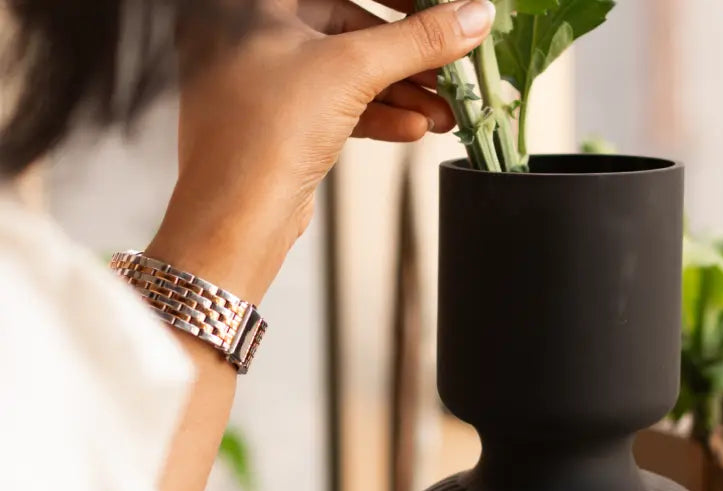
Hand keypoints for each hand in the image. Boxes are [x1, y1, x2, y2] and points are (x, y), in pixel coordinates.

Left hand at [147, 0, 494, 302]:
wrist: (234, 219)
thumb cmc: (261, 134)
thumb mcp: (352, 70)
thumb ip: (418, 40)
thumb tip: (472, 15)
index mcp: (259, 6)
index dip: (399, 0)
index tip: (439, 7)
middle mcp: (258, 37)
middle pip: (353, 31)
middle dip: (409, 57)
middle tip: (450, 67)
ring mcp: (270, 84)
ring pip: (352, 75)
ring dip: (403, 93)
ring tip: (444, 111)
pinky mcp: (284, 124)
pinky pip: (342, 108)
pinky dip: (381, 116)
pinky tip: (415, 128)